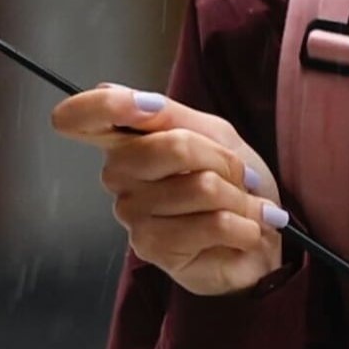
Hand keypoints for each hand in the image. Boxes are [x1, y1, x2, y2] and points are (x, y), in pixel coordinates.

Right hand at [50, 84, 286, 296]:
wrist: (260, 235)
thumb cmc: (232, 183)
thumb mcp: (212, 133)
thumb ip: (172, 115)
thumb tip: (141, 101)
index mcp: (126, 139)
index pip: (87, 114)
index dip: (111, 104)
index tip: (150, 108)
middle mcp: (118, 174)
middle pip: (176, 146)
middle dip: (225, 162)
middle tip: (237, 178)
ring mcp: (130, 212)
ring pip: (203, 187)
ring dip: (240, 200)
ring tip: (241, 210)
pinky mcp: (152, 247)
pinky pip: (214, 224)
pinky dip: (244, 228)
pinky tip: (243, 233)